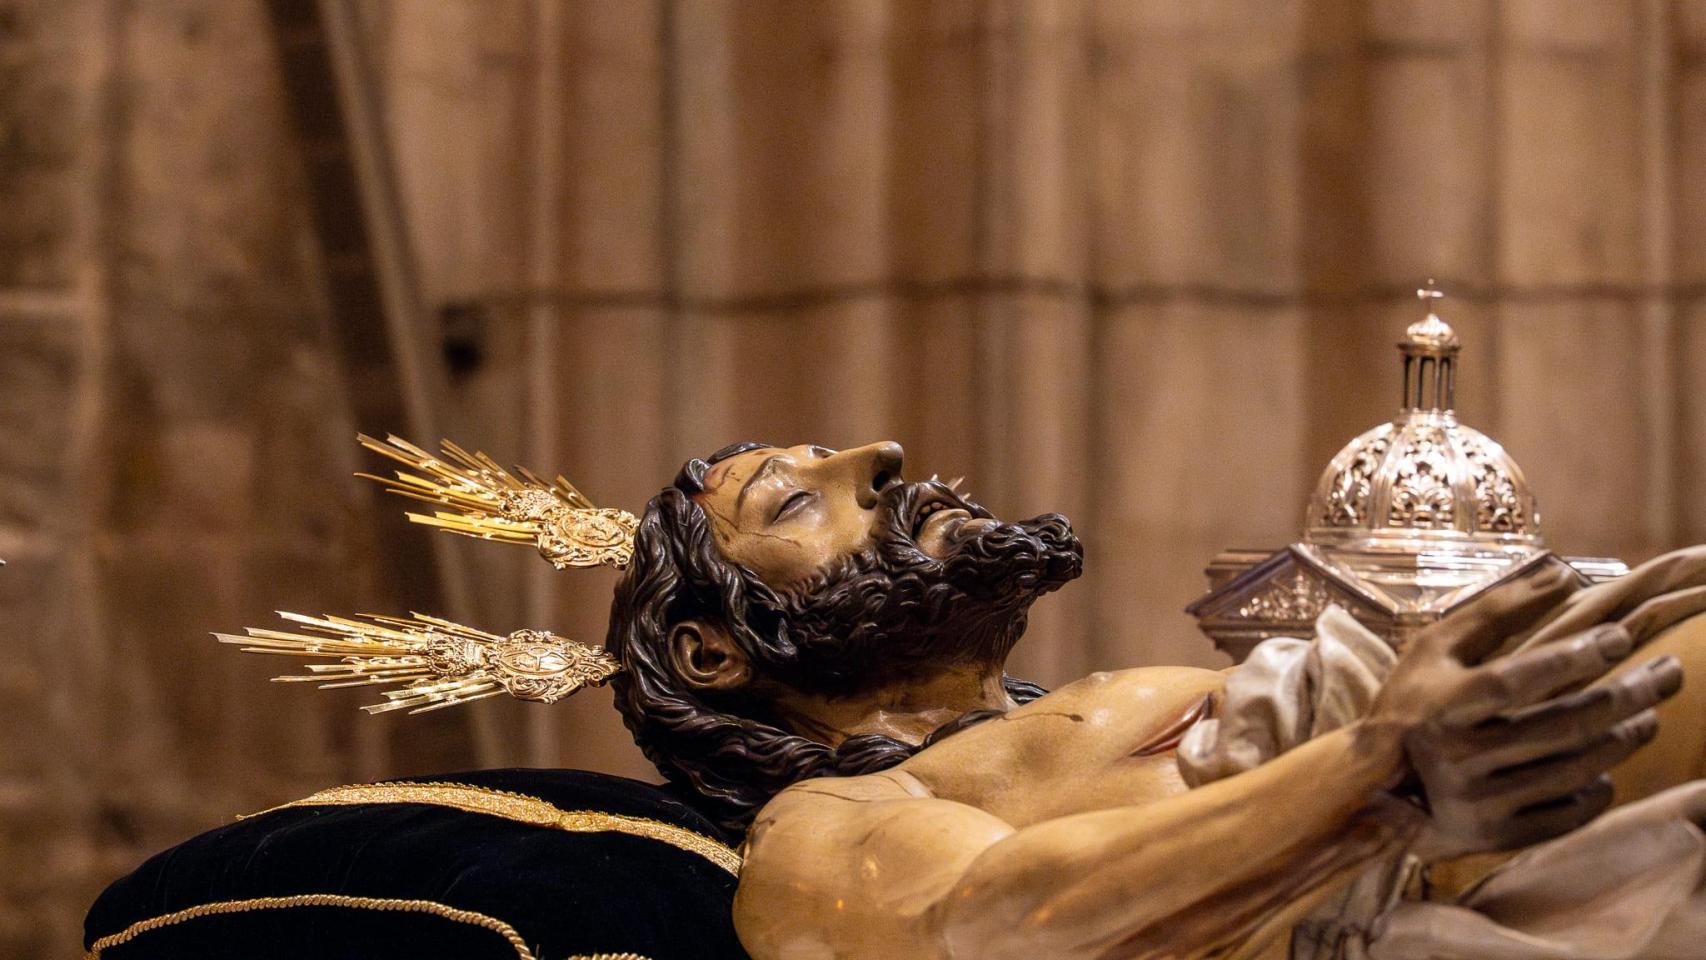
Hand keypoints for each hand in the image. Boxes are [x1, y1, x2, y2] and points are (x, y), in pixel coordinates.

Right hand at [1370, 558, 1685, 858]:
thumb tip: (1562, 574)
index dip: (1571, 659)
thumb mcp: (1437, 648)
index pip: (1516, 681)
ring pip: (1573, 770)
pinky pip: (1565, 816)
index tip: (1620, 637)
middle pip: (1561, 727)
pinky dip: (1597, 792)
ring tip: (1648, 715)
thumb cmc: (1412, 702)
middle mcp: (1459, 758)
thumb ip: (1496, 610)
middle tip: (1667, 674)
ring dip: (1622, 740)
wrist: (1375, 787)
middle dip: (1626, 696)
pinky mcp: (1494, 836)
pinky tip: (1608, 770)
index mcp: (1442, 707)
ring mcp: (1478, 802)